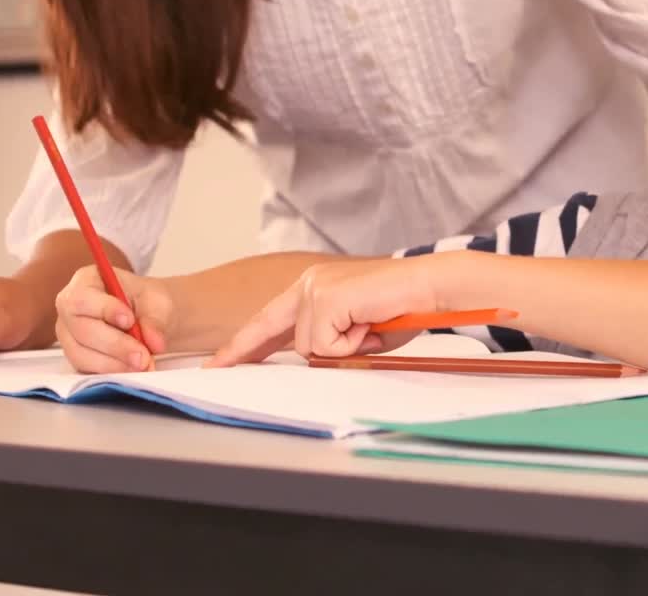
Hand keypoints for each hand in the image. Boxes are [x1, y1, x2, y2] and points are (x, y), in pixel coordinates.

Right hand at [55, 266, 173, 372]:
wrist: (151, 320)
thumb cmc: (149, 303)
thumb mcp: (158, 302)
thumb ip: (155, 320)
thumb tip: (154, 342)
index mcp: (86, 281)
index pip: (83, 298)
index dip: (104, 310)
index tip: (130, 320)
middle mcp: (70, 308)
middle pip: (81, 329)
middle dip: (114, 345)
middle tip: (143, 356)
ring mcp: (69, 335)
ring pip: (81, 354)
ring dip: (114, 363)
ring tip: (143, 365)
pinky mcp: (77, 357)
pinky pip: (86, 370)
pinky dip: (111, 372)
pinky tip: (133, 371)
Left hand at [207, 258, 439, 366]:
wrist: (429, 287)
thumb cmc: (404, 308)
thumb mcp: (359, 333)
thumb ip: (332, 343)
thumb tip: (316, 360)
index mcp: (314, 287)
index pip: (269, 320)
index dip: (244, 345)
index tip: (218, 364)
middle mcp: (309, 283)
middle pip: (290, 339)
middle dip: (307, 350)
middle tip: (308, 345)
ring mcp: (315, 289)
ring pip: (310, 346)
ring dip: (346, 347)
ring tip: (372, 326)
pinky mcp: (326, 298)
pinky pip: (326, 344)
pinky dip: (352, 344)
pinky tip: (371, 323)